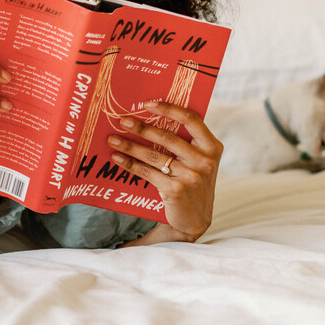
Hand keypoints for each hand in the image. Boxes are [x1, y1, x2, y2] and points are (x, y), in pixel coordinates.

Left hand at [107, 101, 222, 242]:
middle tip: (122, 120)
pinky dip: (130, 165)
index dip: (169, 108)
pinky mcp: (176, 190)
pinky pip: (147, 172)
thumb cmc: (191, 183)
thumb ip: (185, 142)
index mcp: (212, 147)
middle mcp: (205, 160)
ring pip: (154, 155)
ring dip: (130, 146)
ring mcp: (192, 176)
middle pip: (168, 137)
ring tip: (113, 139)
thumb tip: (150, 118)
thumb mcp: (197, 161)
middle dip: (141, 128)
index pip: (191, 119)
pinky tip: (117, 158)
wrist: (193, 221)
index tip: (147, 104)